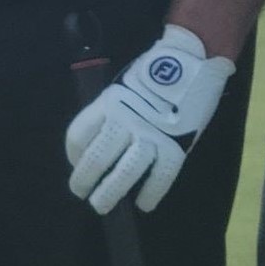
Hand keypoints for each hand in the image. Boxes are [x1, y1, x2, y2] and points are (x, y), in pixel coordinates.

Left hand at [65, 27, 233, 214]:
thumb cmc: (152, 74)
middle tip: (82, 194)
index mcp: (108, 103)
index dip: (73, 154)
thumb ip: (109, 114)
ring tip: (102, 206)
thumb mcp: (120, 88)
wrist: (190, 59)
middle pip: (97, 158)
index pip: (78, 135)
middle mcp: (126, 120)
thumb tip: (95, 145)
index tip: (76, 163)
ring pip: (125, 171)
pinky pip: (161, 175)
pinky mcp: (176, 145)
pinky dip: (152, 192)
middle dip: (84, 180)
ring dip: (111, 192)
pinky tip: (144, 203)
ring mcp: (151, 134)